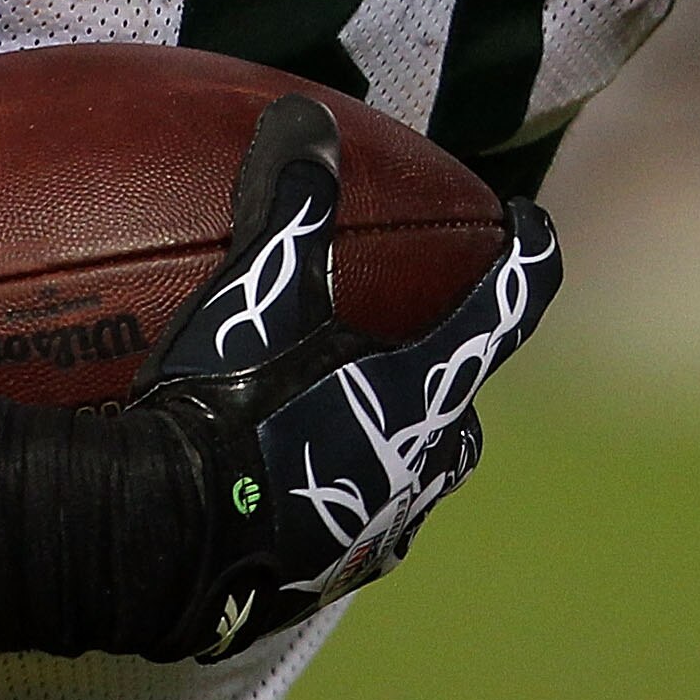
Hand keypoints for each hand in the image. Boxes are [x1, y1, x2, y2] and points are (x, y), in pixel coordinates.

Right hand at [129, 95, 559, 662]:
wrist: (165, 545)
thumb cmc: (227, 407)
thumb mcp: (260, 293)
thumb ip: (292, 206)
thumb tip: (307, 119)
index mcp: (425, 389)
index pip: (506, 309)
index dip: (528, 260)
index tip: (534, 225)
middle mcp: (418, 463)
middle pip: (465, 417)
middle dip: (458, 382)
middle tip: (434, 351)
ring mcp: (375, 531)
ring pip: (416, 483)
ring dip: (404, 448)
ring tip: (365, 426)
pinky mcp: (324, 580)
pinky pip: (351, 534)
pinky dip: (337, 502)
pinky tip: (291, 492)